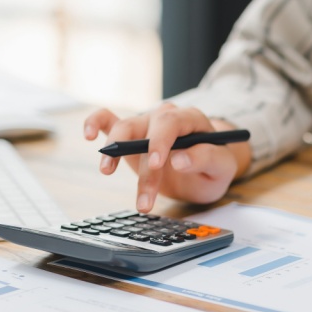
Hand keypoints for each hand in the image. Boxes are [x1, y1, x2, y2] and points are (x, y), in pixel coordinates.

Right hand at [83, 103, 250, 211]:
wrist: (205, 168)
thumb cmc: (214, 165)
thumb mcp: (221, 167)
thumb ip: (206, 159)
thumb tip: (180, 159)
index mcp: (190, 119)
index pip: (171, 123)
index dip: (161, 141)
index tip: (156, 164)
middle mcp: (165, 117)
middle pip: (146, 128)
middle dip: (142, 161)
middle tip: (144, 194)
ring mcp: (146, 124)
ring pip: (124, 128)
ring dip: (113, 151)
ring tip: (106, 171)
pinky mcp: (131, 135)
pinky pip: (108, 120)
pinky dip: (96, 122)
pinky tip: (89, 135)